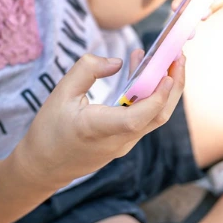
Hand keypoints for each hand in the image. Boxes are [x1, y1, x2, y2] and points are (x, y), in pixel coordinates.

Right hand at [12, 52, 185, 189]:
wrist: (44, 167)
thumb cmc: (49, 129)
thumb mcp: (60, 93)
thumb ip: (87, 70)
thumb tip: (116, 62)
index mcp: (97, 128)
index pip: (136, 118)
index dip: (156, 97)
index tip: (166, 73)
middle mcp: (117, 140)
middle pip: (157, 116)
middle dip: (174, 86)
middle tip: (179, 56)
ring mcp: (123, 144)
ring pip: (154, 118)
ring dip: (165, 90)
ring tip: (167, 59)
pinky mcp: (124, 142)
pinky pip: (144, 119)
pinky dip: (150, 96)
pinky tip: (143, 73)